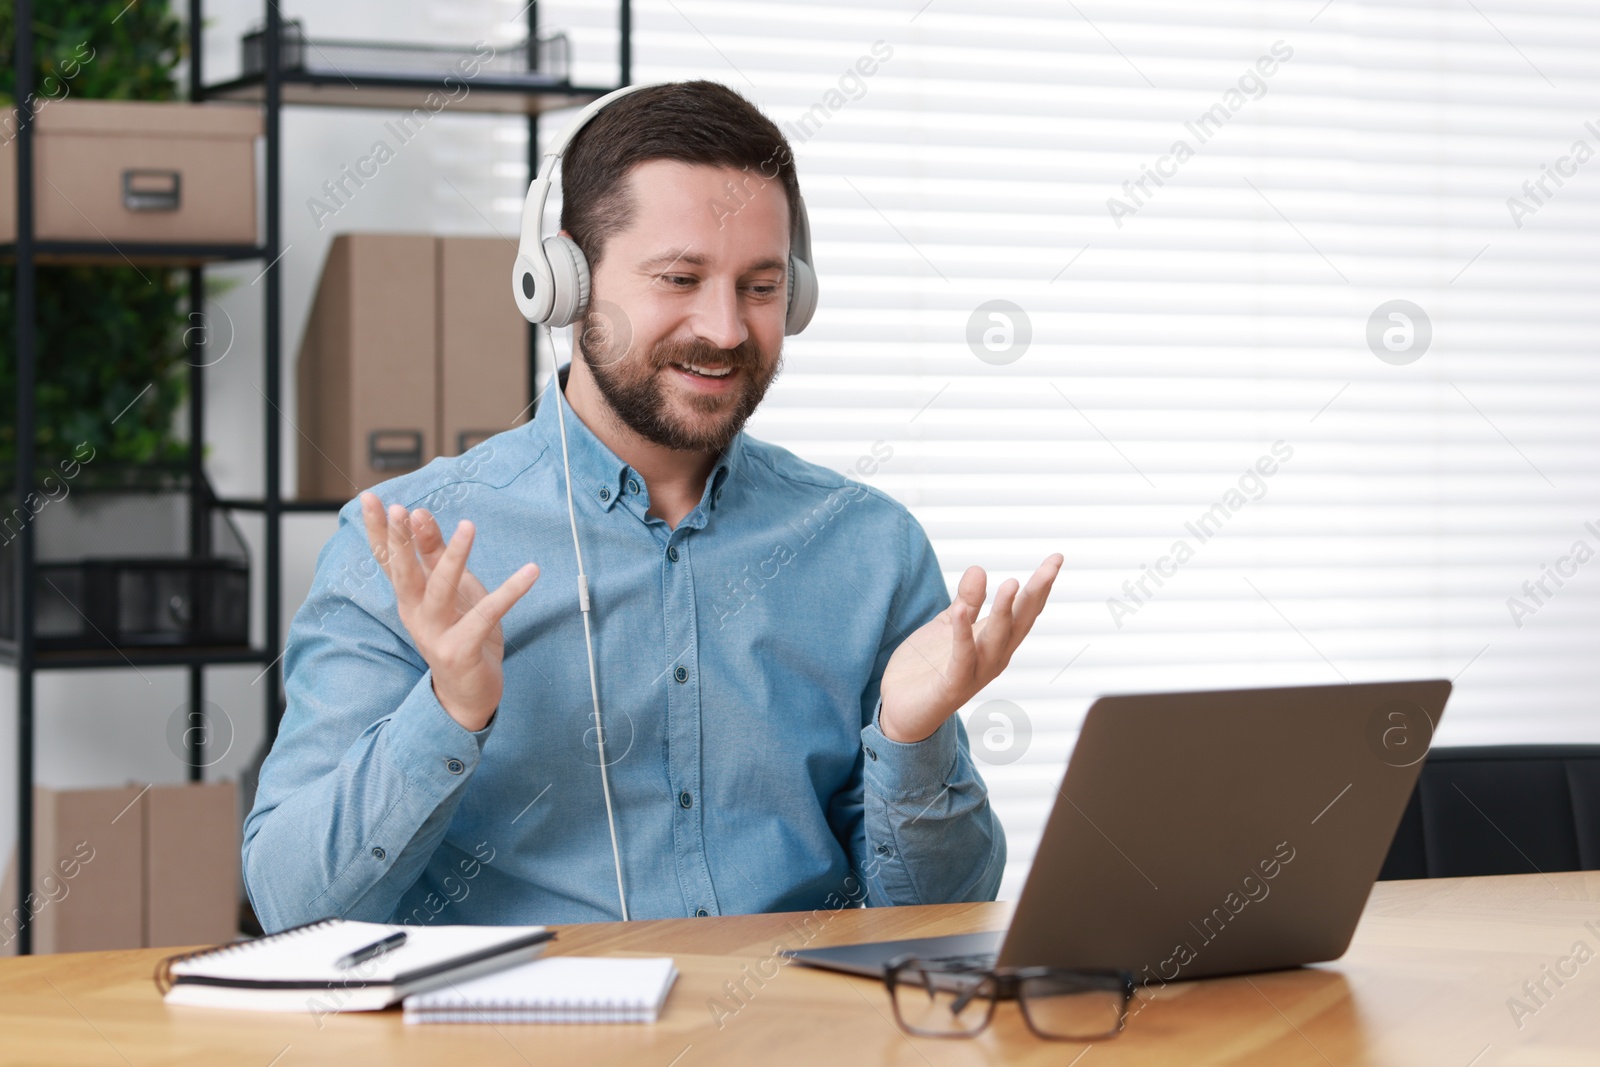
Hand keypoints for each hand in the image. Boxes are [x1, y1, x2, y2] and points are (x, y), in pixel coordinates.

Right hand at [359, 491, 540, 731]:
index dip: (377, 530)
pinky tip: (531, 571)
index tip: (368, 498)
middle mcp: (415, 614)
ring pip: (442, 589)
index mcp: (408, 598)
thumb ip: (434, 554)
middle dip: (402, 541)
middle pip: (404, 573)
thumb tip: (420, 514)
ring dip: (455, 557)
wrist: (467, 694)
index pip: (387, 559)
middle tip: (403, 510)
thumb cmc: (459, 633)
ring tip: (469, 526)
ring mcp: (436, 633)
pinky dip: (510, 592)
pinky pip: (487, 615)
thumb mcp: (448, 590)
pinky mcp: (462, 650)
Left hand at [878, 554, 1063, 743]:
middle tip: (1051, 566)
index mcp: (995, 642)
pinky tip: (961, 611)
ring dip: (1005, 612)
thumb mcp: (950, 625)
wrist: (903, 710)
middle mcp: (993, 658)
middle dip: (1036, 594)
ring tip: (1012, 583)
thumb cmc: (928, 667)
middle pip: (1020, 622)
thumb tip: (979, 568)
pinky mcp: (952, 685)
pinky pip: (961, 658)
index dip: (1041, 585)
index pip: (1024, 610)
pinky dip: (962, 634)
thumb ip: (967, 601)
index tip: (1056, 558)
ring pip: (997, 640)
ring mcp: (976, 673)